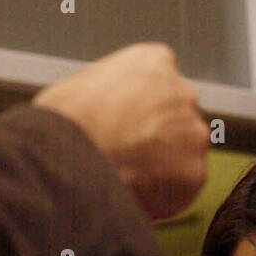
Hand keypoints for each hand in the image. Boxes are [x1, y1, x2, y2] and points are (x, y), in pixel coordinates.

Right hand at [33, 43, 209, 219]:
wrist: (65, 162)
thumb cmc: (61, 124)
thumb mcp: (82, 87)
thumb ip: (112, 93)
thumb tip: (109, 111)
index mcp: (153, 61)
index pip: (160, 84)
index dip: (140, 109)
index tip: (125, 125)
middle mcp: (182, 91)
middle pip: (176, 118)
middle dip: (157, 136)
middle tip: (125, 155)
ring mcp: (192, 132)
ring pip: (184, 152)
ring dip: (163, 165)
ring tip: (125, 177)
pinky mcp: (195, 171)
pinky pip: (183, 186)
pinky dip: (164, 194)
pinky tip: (134, 194)